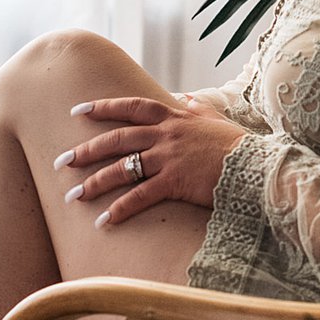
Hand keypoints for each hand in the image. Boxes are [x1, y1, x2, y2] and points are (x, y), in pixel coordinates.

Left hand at [53, 94, 247, 226]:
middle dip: (85, 151)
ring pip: (122, 168)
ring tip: (73, 196)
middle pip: (116, 139)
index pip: (132, 107)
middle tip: (61, 162)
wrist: (257, 166)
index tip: (77, 111)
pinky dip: (120, 209)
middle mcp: (166, 135)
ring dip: (94, 183)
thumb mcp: (217, 120)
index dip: (103, 108)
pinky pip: (140, 196)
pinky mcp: (175, 182)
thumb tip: (187, 98)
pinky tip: (104, 221)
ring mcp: (169, 158)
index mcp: (174, 118)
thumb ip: (198, 109)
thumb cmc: (240, 146)